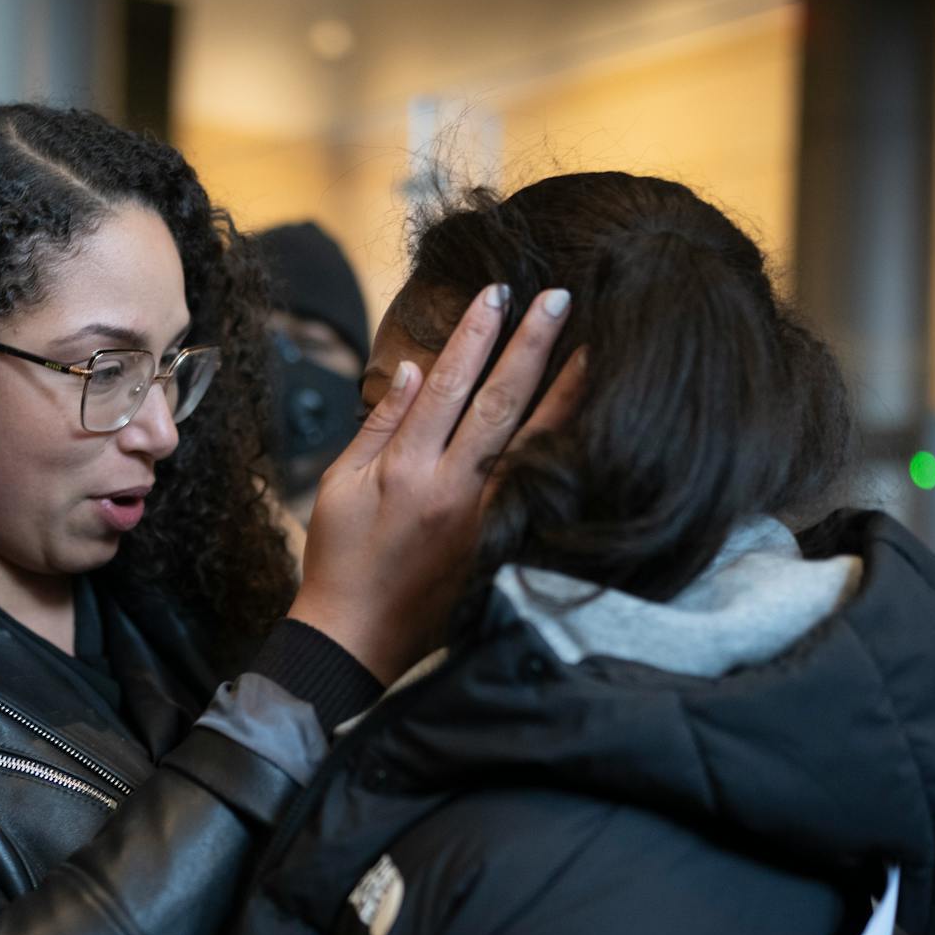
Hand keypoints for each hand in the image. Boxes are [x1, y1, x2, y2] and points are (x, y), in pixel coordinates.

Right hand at [288, 285, 583, 683]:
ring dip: (565, 394)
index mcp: (405, 471)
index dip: (473, 336)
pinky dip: (565, 456)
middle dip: (530, 347)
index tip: (497, 293)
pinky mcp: (501, 547)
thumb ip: (379, 426)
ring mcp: (483, 521)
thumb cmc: (340, 560)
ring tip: (596, 349)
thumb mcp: (338, 486)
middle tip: (559, 298)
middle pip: (499, 405)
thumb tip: (417, 370)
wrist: (357, 640)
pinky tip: (592, 427)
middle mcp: (451, 491)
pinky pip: (541, 491)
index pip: (447, 386)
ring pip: (532, 445)